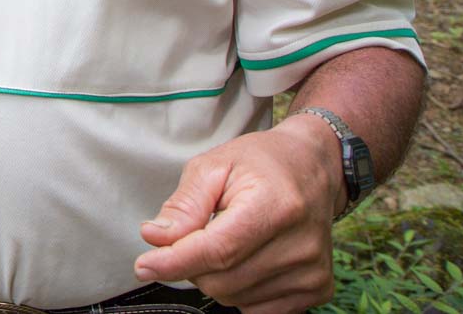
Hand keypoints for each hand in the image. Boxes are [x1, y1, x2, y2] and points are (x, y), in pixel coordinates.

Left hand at [134, 116, 343, 313]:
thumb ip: (183, 205)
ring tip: (228, 239)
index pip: (218, 250)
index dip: (176, 261)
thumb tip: (155, 238)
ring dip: (216, 276)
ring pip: (235, 298)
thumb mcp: (213, 166)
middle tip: (200, 232)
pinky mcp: (318, 289)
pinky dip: (239, 289)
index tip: (144, 265)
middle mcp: (301, 244)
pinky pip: (257, 309)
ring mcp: (312, 271)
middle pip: (222, 280)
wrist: (312, 168)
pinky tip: (246, 259)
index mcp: (276, 205)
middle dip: (193, 263)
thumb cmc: (260, 163)